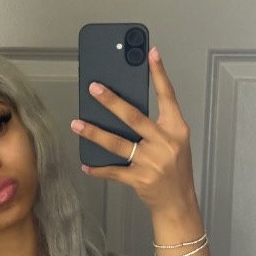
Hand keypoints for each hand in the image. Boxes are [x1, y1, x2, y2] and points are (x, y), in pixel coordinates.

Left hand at [72, 47, 197, 221]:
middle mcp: (165, 143)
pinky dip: (98, 167)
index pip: (168, 96)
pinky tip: (86, 163)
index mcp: (177, 129)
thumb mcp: (173, 142)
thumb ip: (154, 125)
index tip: (151, 53)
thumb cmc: (174, 168)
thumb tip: (122, 108)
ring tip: (77, 123)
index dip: (159, 74)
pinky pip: (113, 170)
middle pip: (134, 117)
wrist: (178, 202)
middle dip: (111, 101)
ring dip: (94, 133)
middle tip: (94, 88)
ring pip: (117, 143)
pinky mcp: (140, 179)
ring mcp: (152, 162)